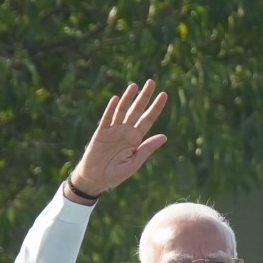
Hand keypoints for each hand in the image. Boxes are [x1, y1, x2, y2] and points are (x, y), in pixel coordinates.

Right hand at [67, 80, 167, 199]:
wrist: (97, 180)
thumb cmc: (116, 174)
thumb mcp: (135, 162)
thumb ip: (147, 148)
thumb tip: (164, 136)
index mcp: (135, 139)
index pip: (148, 120)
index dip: (155, 108)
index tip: (164, 95)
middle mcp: (125, 131)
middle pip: (136, 110)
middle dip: (144, 97)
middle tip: (151, 82)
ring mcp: (113, 131)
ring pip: (122, 111)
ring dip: (128, 98)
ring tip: (134, 86)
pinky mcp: (101, 133)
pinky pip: (106, 119)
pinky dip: (111, 110)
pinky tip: (117, 100)